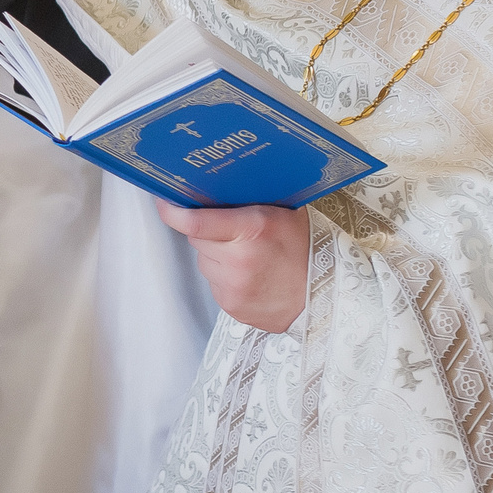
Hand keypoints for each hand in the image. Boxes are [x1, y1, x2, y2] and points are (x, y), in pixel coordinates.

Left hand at [157, 201, 309, 333]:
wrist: (327, 294)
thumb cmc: (308, 248)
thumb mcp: (283, 212)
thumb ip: (247, 202)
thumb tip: (210, 186)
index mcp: (252, 230)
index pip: (194, 222)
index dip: (173, 212)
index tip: (165, 203)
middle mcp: (239, 260)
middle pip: (198, 239)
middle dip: (208, 232)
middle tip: (234, 232)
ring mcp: (235, 287)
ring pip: (205, 262)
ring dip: (217, 256)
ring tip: (249, 256)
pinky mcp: (233, 307)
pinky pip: (215, 284)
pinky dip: (226, 278)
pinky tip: (251, 275)